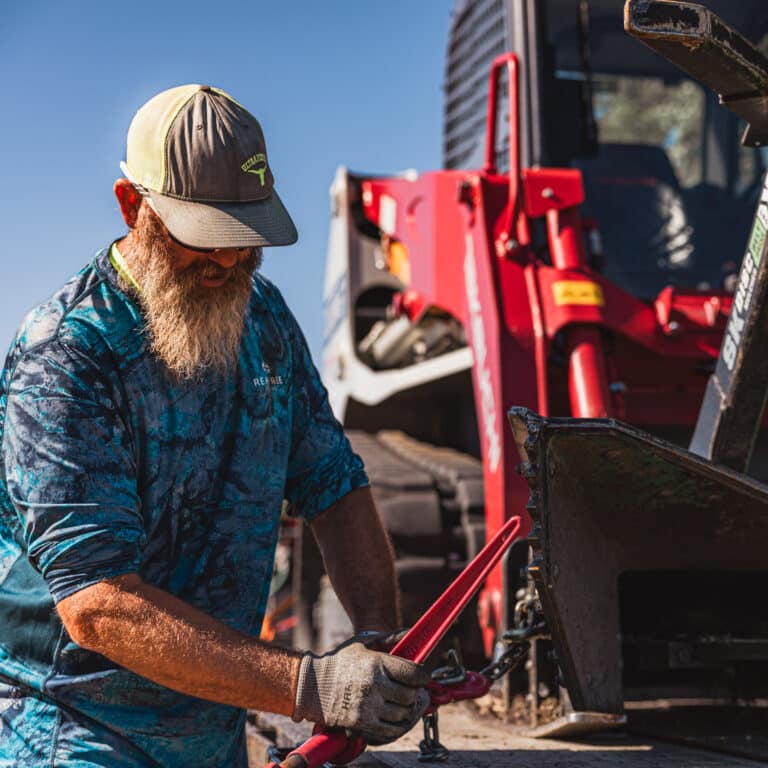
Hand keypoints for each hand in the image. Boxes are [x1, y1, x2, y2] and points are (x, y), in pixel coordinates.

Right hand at [292, 637, 429, 744]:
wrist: (312, 684)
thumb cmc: (340, 660)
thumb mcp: (364, 642)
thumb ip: (389, 638)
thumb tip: (411, 633)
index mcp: (377, 663)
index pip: (414, 673)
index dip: (423, 676)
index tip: (423, 677)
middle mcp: (374, 685)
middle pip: (410, 695)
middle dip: (414, 692)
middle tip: (411, 689)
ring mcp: (368, 706)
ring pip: (402, 713)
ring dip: (405, 709)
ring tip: (401, 702)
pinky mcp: (362, 723)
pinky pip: (391, 729)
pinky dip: (398, 725)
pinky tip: (395, 716)